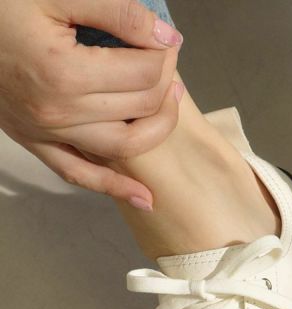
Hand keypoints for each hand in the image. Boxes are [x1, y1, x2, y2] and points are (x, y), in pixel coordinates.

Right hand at [0, 0, 184, 207]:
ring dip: (156, 129)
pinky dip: (115, 187)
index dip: (164, 55)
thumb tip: (165, 37)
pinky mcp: (35, 142)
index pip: (143, 73)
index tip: (165, 41)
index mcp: (63, 71)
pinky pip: (81, 175)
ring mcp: (46, 132)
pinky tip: (145, 198)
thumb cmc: (3, 4)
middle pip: (140, 107)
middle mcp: (57, 110)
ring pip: (124, 145)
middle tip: (165, 63)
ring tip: (167, 103)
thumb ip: (117, 12)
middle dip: (164, 84)